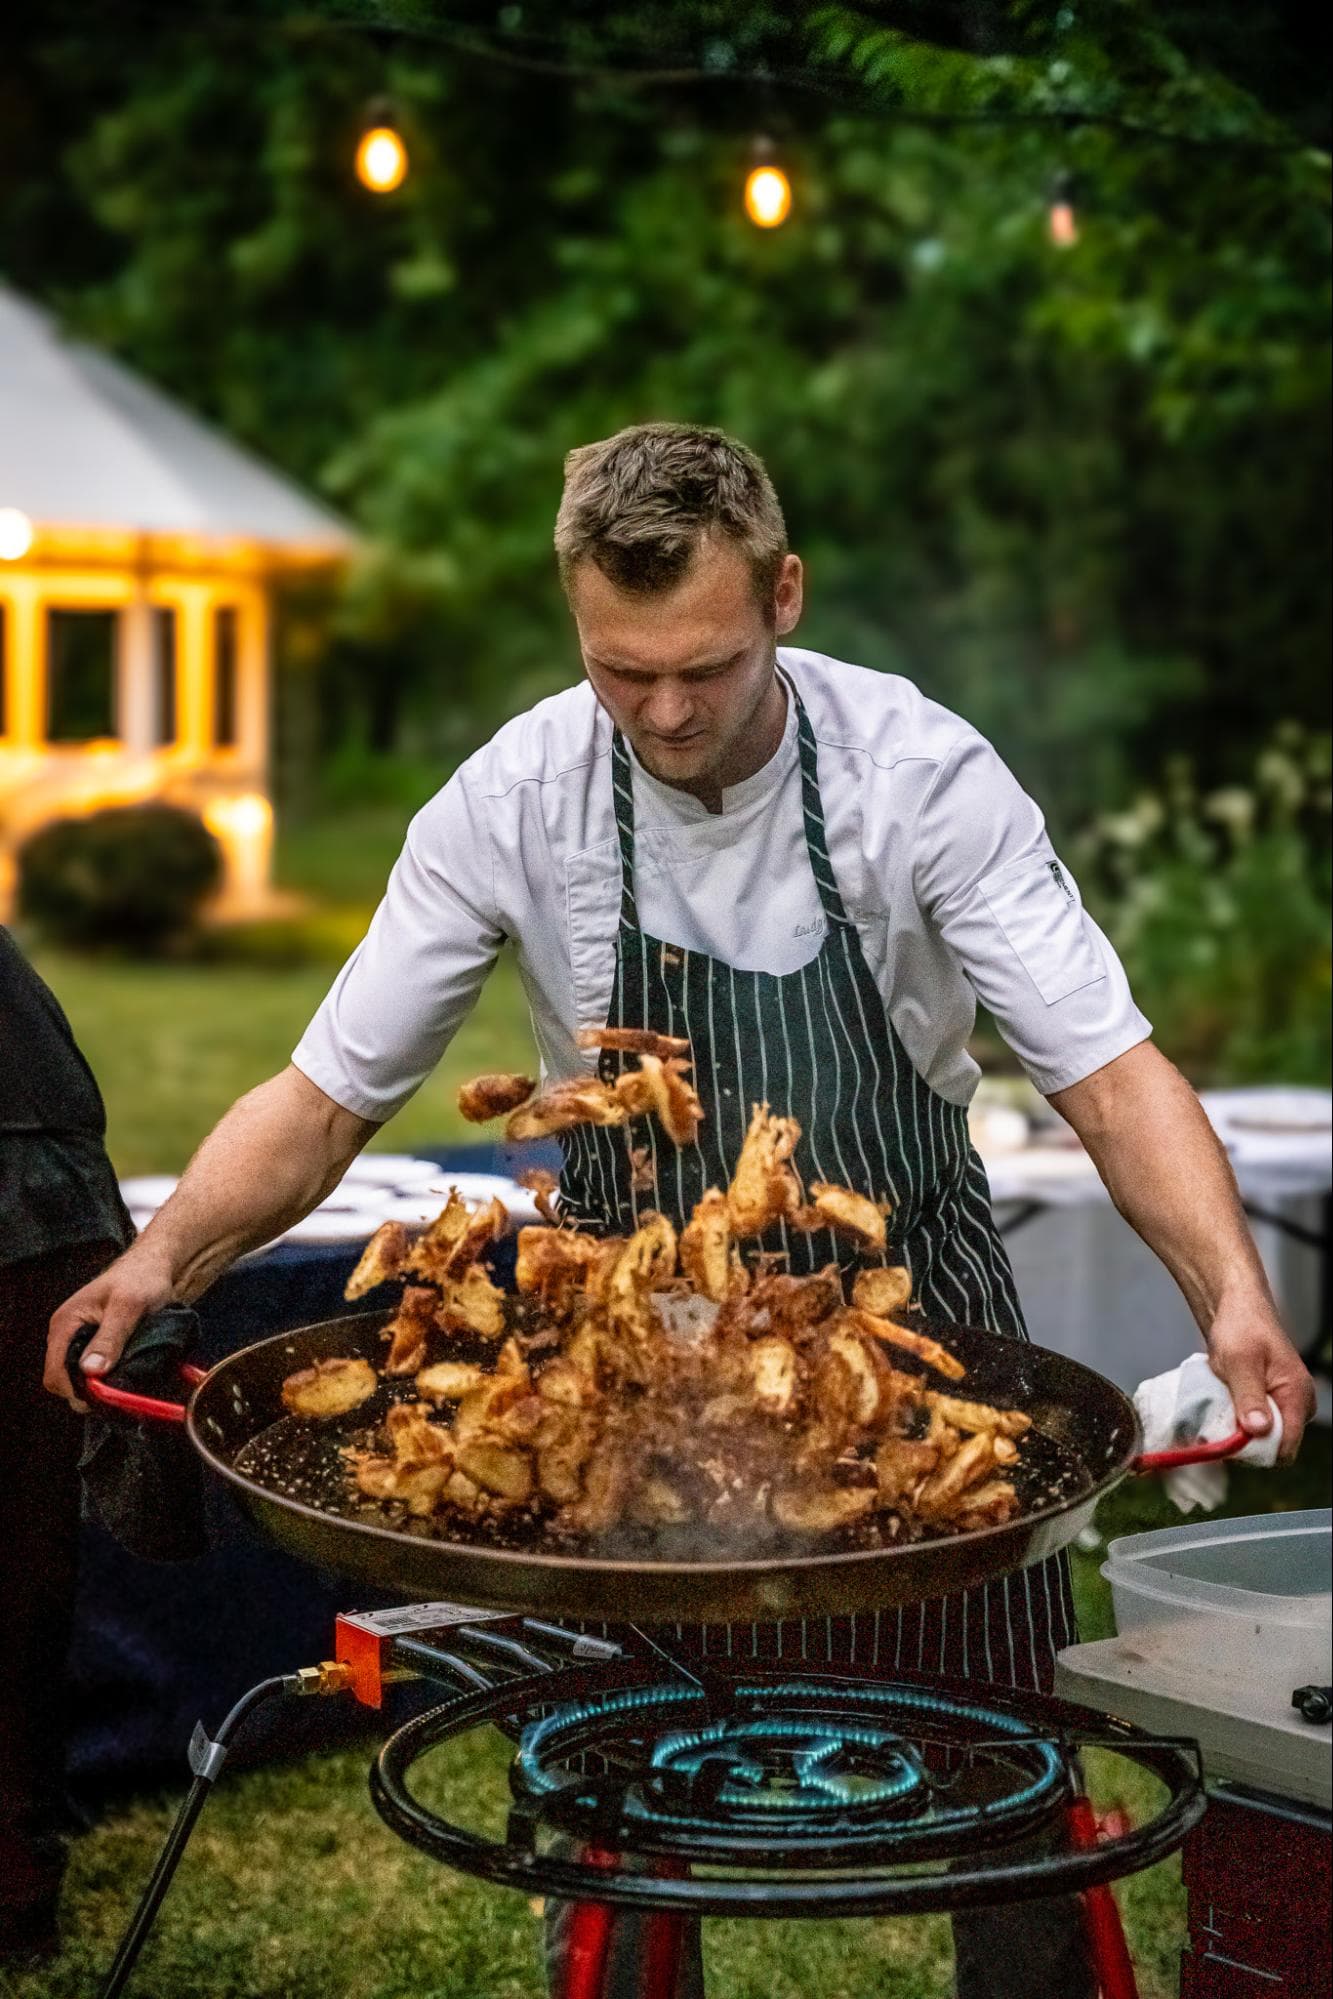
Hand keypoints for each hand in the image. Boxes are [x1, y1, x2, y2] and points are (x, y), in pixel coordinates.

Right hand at [45, 1241, 177, 1410]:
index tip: (103, 1398)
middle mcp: (66, 1334)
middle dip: (87, 1392)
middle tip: (117, 1393)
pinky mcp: (92, 1344)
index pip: (55, 1373)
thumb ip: (109, 1338)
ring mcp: (78, 1340)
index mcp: (65, 1323)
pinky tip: (123, 1375)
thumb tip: (91, 1371)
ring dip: (98, 1386)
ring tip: (123, 1383)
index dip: (75, 1391)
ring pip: (78, 1378)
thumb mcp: (128, 1307)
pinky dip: (105, 1378)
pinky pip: (91, 1370)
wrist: (153, 1266)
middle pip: (63, 1380)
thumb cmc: (141, 1279)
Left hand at [1206, 1296, 1315, 1463]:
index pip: (1285, 1448)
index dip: (1256, 1451)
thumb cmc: (1241, 1326)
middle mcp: (1296, 1405)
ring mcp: (1282, 1405)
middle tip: (1215, 1421)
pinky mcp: (1267, 1403)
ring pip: (1259, 1437)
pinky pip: (1252, 1424)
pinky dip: (1234, 1419)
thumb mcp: (1239, 1361)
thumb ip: (1249, 1396)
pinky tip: (1220, 1404)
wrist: (1236, 1308)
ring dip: (1235, 1429)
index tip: (1227, 1440)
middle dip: (1243, 1441)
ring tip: (1217, 1407)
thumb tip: (1258, 1430)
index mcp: (1297, 1396)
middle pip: (1271, 1447)